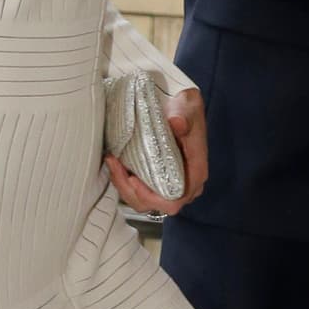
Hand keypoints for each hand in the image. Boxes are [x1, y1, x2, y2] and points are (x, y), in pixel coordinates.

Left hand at [105, 85, 207, 216]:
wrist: (180, 104)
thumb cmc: (185, 108)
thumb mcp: (187, 106)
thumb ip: (183, 116)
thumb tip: (177, 124)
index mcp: (195, 171)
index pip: (175, 200)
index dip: (152, 196)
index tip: (134, 178)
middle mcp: (185, 183)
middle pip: (156, 204)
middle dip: (131, 190)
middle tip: (117, 167)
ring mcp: (171, 182)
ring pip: (144, 201)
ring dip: (124, 186)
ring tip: (113, 163)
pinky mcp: (158, 179)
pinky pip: (139, 191)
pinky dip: (124, 181)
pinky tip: (116, 164)